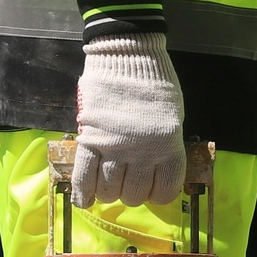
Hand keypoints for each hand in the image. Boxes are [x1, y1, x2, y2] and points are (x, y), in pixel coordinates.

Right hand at [71, 32, 185, 207]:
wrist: (128, 55)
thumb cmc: (156, 84)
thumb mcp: (173, 117)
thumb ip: (166, 146)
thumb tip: (155, 171)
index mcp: (169, 146)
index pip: (164, 190)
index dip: (157, 194)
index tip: (152, 189)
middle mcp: (143, 152)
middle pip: (134, 193)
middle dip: (131, 193)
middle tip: (127, 182)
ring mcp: (115, 147)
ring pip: (109, 188)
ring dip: (108, 192)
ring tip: (108, 186)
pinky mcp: (90, 138)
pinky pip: (84, 174)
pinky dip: (83, 192)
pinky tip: (84, 201)